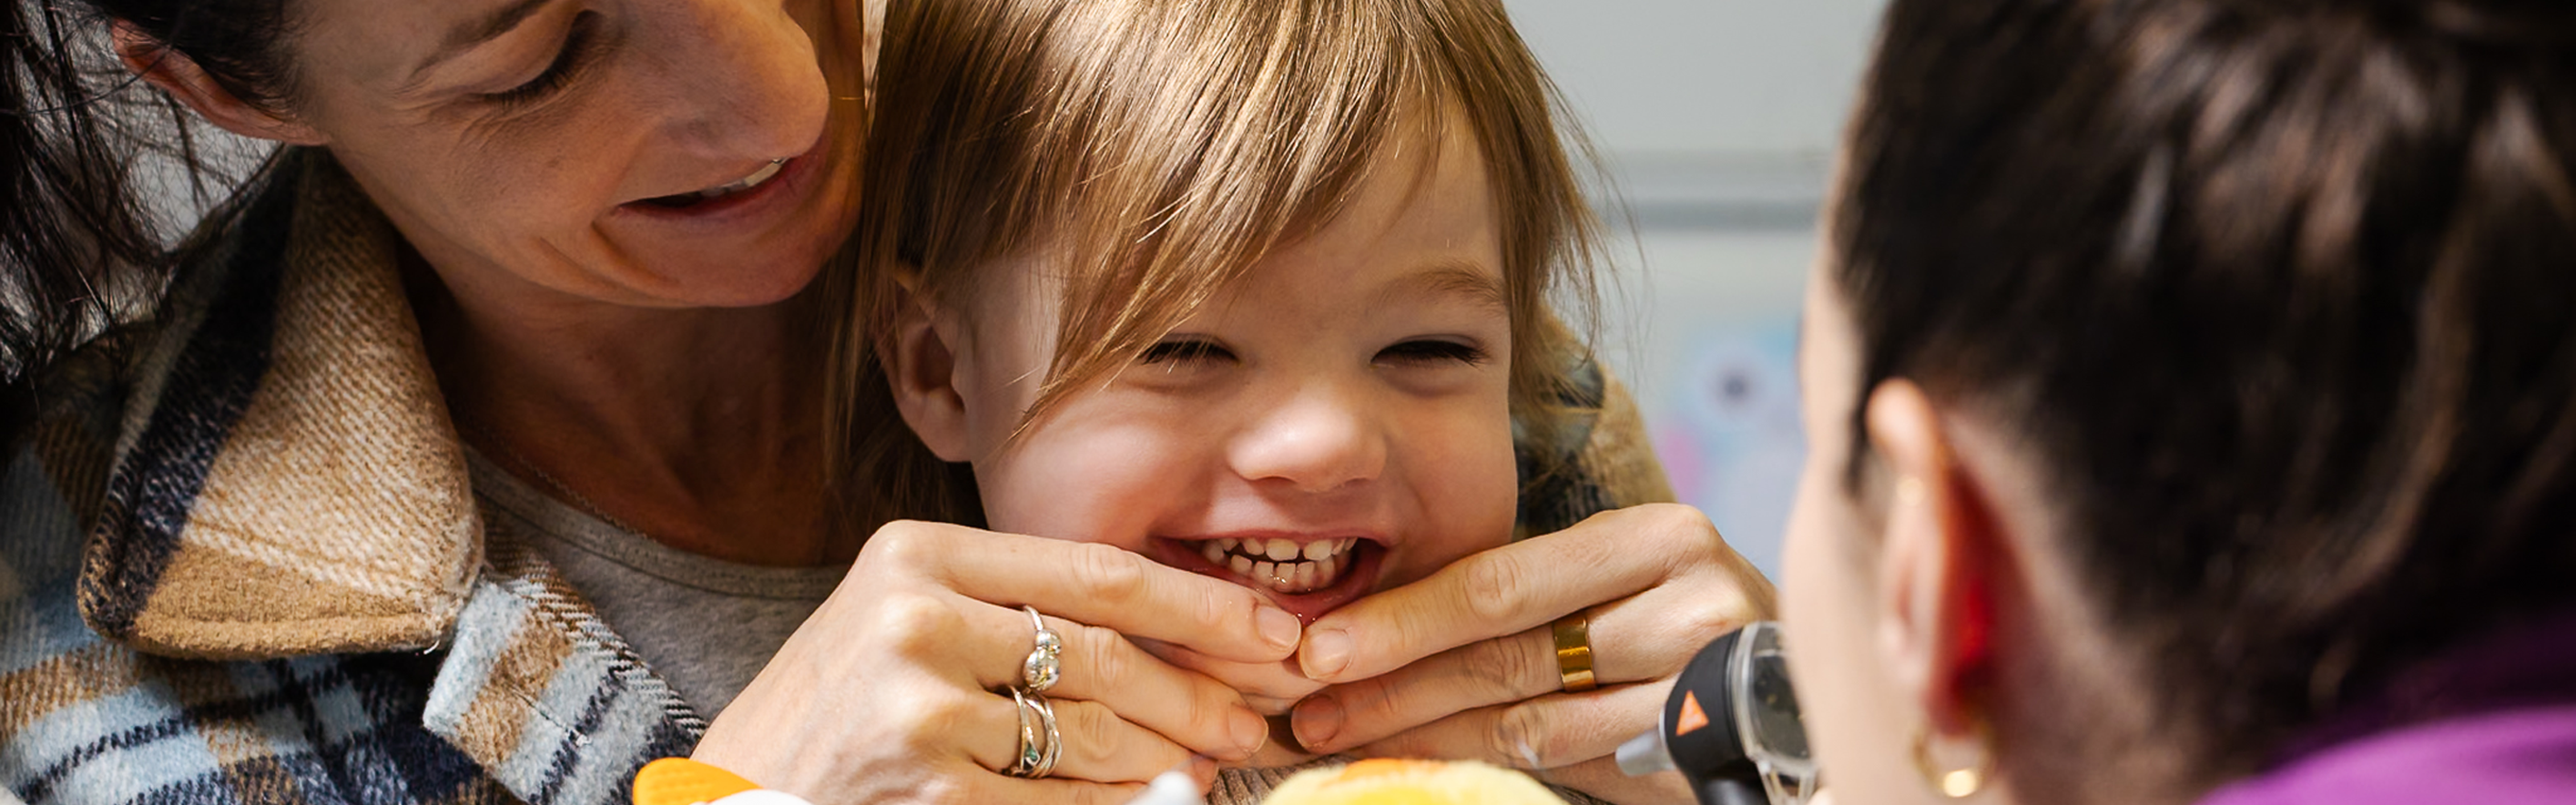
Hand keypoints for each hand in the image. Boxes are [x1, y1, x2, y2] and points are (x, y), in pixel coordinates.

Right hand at [693, 521, 1305, 803]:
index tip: (1272, 630)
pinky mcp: (931, 795)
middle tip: (1261, 715)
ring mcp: (921, 713)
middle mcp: (917, 622)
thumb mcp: (908, 624)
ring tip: (1216, 762)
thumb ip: (1019, 611)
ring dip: (1173, 756)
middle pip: (1107, 657)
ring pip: (1095, 735)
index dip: (1201, 606)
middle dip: (1203, 692)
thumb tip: (1178, 640)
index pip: (1097, 573)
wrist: (738, 796)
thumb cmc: (840, 710)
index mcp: (917, 556)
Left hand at [1286, 504, 1774, 803]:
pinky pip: (1565, 762)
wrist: (1795, 702)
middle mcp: (1688, 598)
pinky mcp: (1697, 749)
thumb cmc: (1683, 640)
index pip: (1500, 580)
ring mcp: (1700, 681)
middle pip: (1504, 648)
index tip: (1320, 648)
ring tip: (1339, 740)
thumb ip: (1525, 602)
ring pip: (1524, 716)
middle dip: (1390, 680)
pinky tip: (1424, 763)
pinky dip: (1481, 763)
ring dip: (1418, 732)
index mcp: (1657, 537)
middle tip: (1307, 706)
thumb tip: (1375, 626)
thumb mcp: (1616, 595)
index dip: (1400, 618)